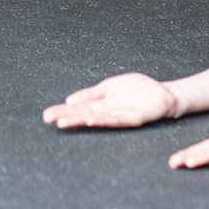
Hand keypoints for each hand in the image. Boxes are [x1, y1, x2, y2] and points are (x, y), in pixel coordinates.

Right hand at [43, 72, 178, 129]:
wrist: (162, 94)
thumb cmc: (137, 90)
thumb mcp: (109, 87)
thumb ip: (91, 94)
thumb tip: (69, 101)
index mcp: (101, 104)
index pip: (78, 108)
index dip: (63, 111)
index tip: (47, 115)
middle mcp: (108, 111)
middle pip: (83, 114)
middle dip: (67, 116)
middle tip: (50, 119)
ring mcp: (120, 115)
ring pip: (96, 119)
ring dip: (81, 120)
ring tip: (65, 122)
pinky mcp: (134, 118)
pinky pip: (116, 119)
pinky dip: (103, 120)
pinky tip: (91, 120)